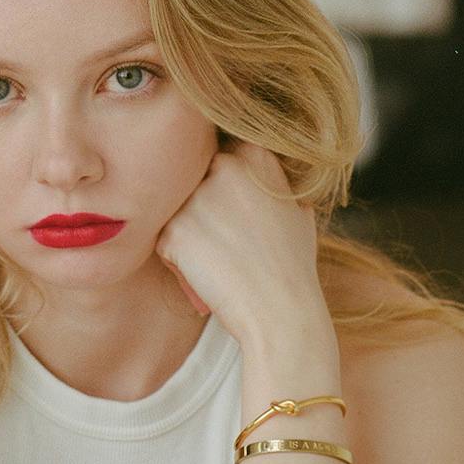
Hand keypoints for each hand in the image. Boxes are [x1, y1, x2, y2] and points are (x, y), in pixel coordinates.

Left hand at [153, 139, 325, 343]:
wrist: (281, 309)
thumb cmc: (292, 265)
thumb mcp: (297, 208)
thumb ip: (272, 182)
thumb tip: (262, 173)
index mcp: (255, 154)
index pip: (221, 156)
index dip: (222, 185)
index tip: (234, 212)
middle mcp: (223, 166)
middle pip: (193, 180)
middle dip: (200, 205)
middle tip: (223, 239)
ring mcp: (196, 197)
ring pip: (177, 210)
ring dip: (189, 233)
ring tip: (219, 259)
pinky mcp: (173, 230)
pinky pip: (165, 241)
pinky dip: (179, 260)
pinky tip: (207, 273)